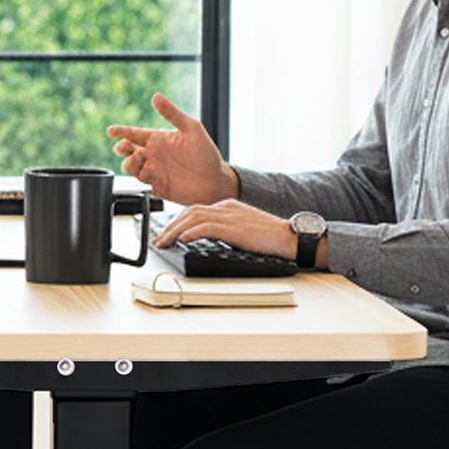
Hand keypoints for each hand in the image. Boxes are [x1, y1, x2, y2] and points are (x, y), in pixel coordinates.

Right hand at [107, 93, 238, 206]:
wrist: (216, 181)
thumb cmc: (206, 153)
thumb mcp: (191, 128)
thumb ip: (172, 113)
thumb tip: (156, 96)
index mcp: (157, 140)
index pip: (133, 134)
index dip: (121, 131)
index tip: (111, 131)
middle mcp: (153, 155)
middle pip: (127, 152)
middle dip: (122, 149)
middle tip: (126, 148)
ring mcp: (154, 171)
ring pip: (131, 168)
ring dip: (132, 164)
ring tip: (141, 160)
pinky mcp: (158, 187)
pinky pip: (143, 184)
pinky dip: (144, 180)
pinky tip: (151, 176)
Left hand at [153, 199, 296, 260]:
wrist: (290, 237)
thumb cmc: (269, 236)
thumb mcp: (242, 229)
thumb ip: (224, 229)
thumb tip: (202, 239)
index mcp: (227, 206)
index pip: (195, 210)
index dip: (178, 221)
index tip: (168, 233)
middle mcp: (225, 207)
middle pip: (189, 212)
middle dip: (170, 226)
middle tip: (159, 240)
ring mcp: (229, 215)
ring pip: (193, 218)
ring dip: (174, 231)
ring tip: (164, 243)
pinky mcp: (233, 227)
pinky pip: (206, 227)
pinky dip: (191, 233)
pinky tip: (182, 240)